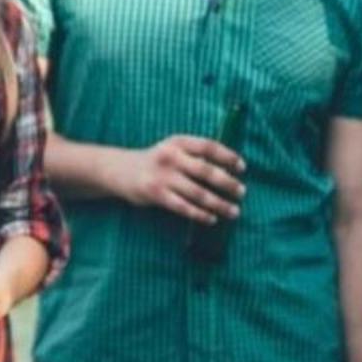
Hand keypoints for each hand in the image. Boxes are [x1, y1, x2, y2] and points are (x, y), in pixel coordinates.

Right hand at [120, 135, 243, 224]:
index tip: (242, 167)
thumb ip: (194, 155)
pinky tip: (211, 218)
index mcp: (178, 142)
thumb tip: (228, 171)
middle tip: (242, 192)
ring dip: (219, 204)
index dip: (228, 156)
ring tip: (234, 211)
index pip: (209, 147)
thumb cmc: (156, 161)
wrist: (119, 170)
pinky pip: (183, 207)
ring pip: (197, 193)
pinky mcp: (155, 194)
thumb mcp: (172, 149)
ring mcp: (162, 176)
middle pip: (206, 171)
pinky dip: (200, 214)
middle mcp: (171, 157)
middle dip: (228, 183)